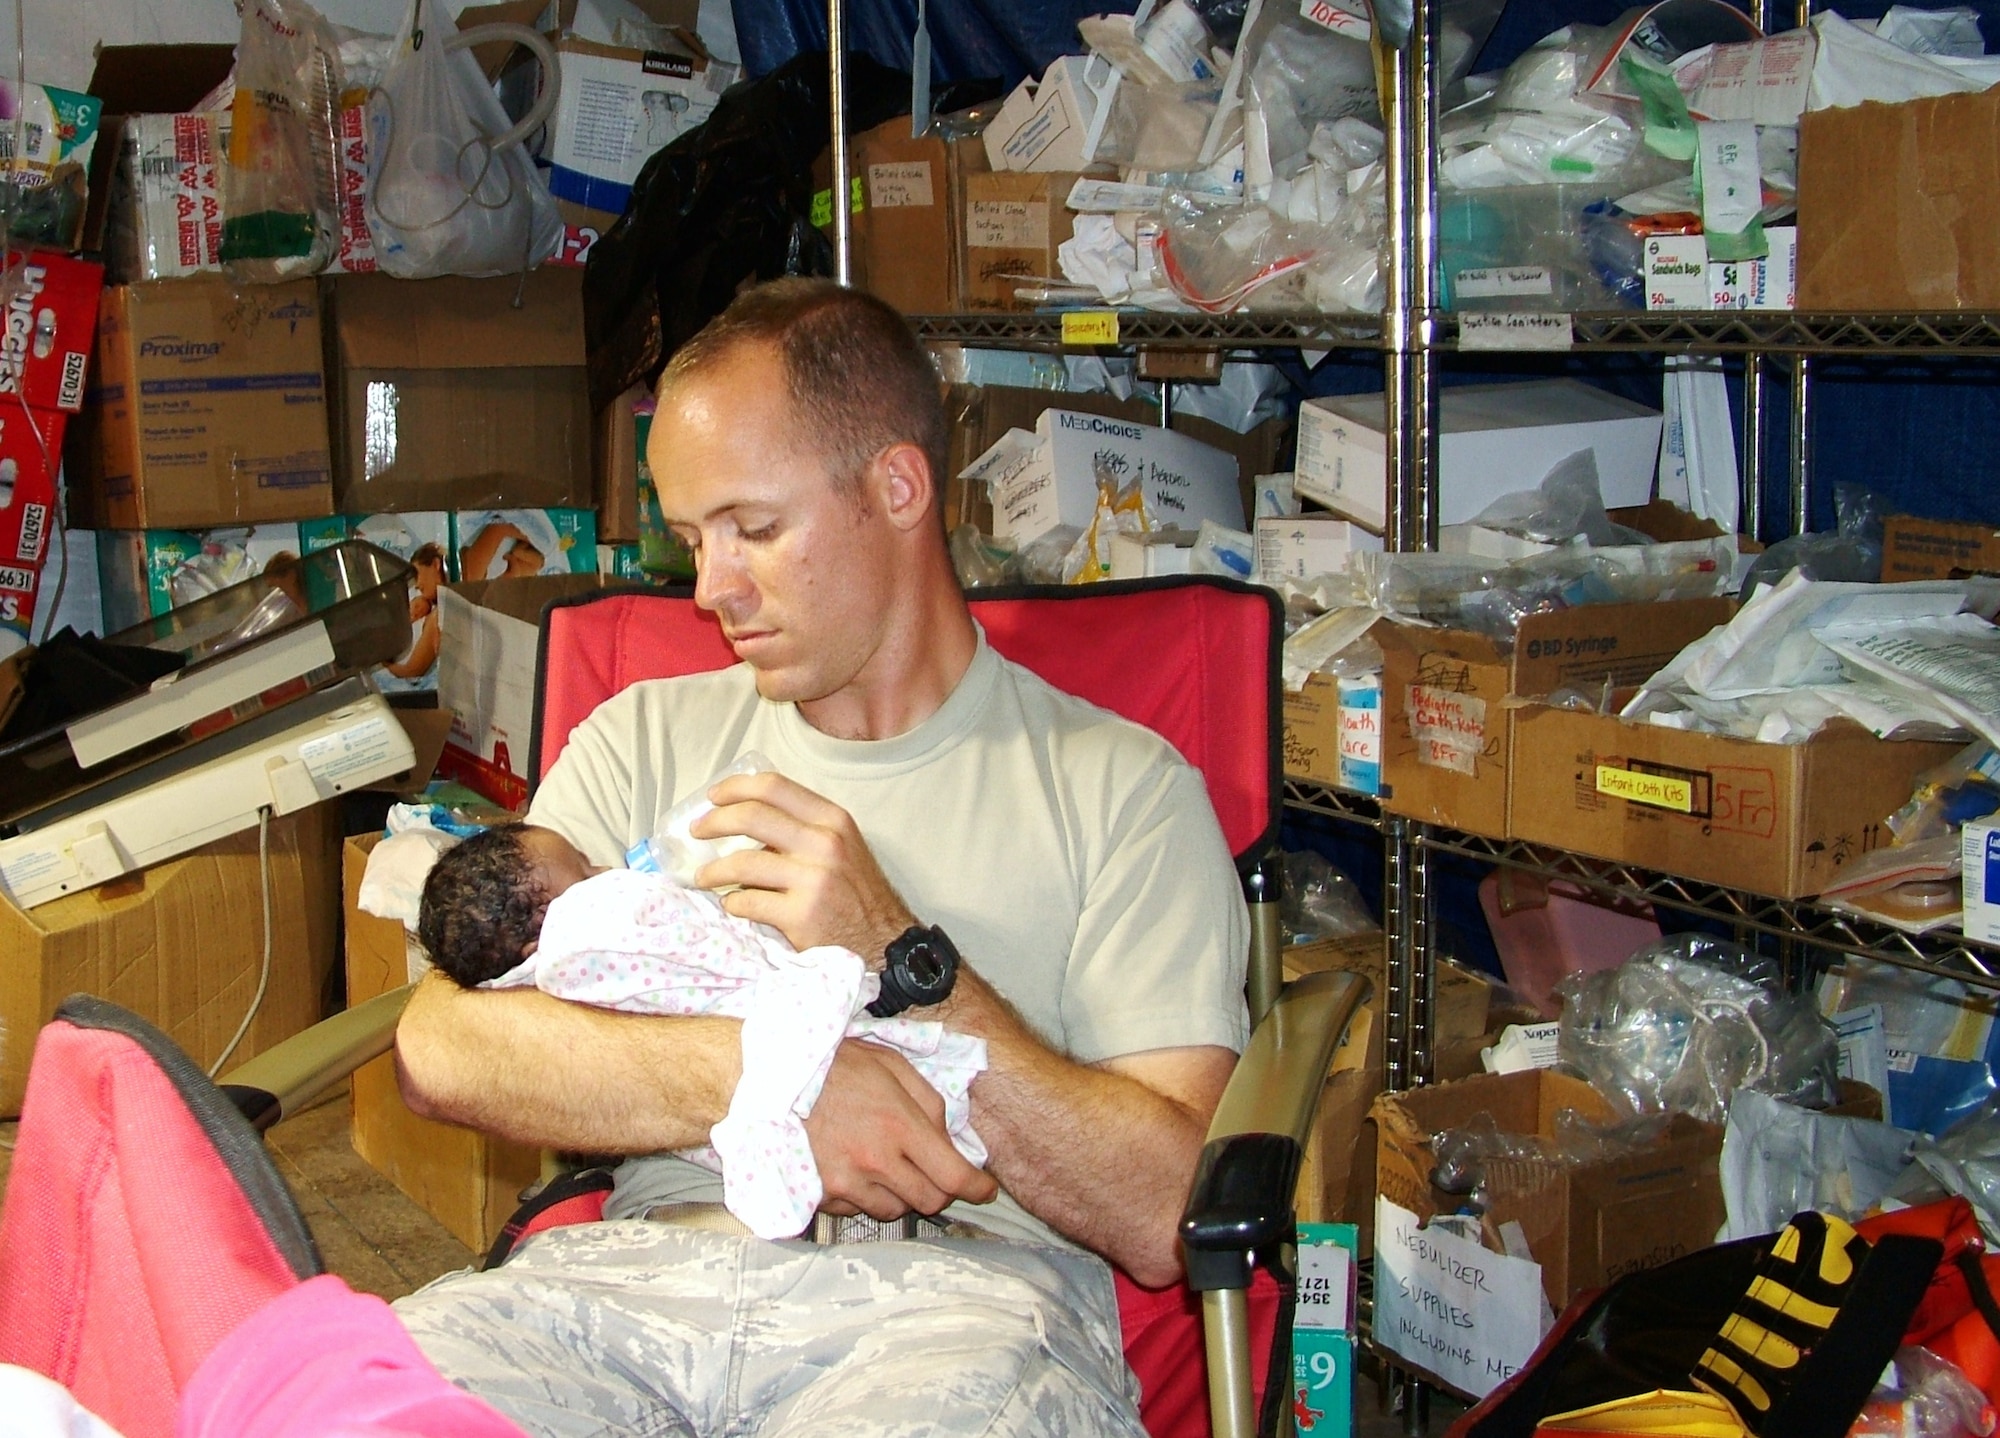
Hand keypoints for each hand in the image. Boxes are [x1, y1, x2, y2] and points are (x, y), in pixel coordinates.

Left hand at [694, 771, 914, 959]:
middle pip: (751, 816)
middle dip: (714, 822)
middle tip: (697, 832)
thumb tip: (747, 820)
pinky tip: (732, 905)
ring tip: (704, 878)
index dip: (735, 788)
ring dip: (713, 871)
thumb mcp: (842, 847)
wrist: (885, 943)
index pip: (773, 786)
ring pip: (742, 863)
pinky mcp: (801, 915)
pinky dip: (732, 903)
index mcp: (832, 819)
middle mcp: (825, 843)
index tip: (713, 797)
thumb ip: (803, 829)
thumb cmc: (857, 895)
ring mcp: (813, 879)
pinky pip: (747, 902)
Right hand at [806, 1040, 997, 1218]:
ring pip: (894, 1210)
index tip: (985, 1188)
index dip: (977, 1187)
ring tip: (890, 1166)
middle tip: (937, 1174)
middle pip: (929, 1201)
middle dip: (942, 1191)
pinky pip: (857, 1210)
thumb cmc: (835, 1064)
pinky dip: (866, 1196)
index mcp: (899, 1125)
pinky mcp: (821, 1194)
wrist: (773, 1077)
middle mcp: (875, 1160)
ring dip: (903, 1194)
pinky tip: (857, 1169)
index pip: (953, 1176)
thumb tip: (948, 1139)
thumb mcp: (892, 1066)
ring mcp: (845, 1182)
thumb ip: (929, 1104)